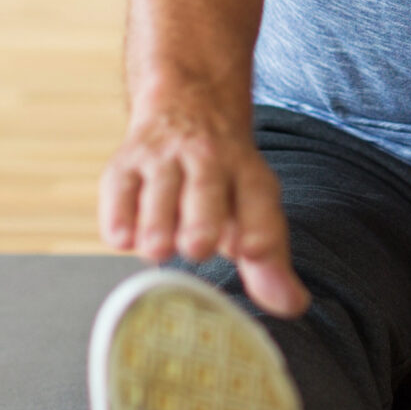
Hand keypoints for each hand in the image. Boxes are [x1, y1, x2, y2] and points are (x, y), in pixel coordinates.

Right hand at [97, 95, 307, 314]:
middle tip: (197, 248)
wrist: (188, 104)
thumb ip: (268, 260)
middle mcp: (208, 159)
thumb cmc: (224, 177)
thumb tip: (292, 305)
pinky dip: (118, 212)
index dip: (259, 226)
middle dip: (202, 219)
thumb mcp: (254, 207)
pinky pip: (119, 186)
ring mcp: (164, 157)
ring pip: (159, 187)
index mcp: (247, 173)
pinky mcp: (125, 162)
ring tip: (157, 251)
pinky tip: (122, 239)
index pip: (259, 199)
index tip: (256, 252)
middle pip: (207, 189)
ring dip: (157, 220)